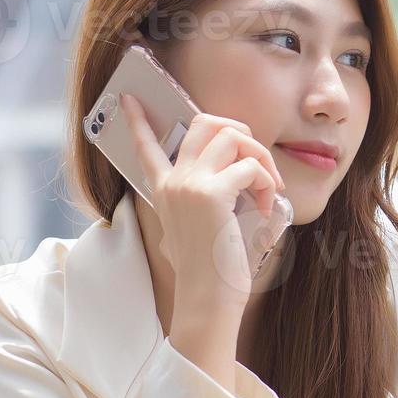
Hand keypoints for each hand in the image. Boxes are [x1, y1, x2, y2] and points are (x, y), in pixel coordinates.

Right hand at [121, 93, 286, 310]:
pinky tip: (268, 208)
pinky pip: (251, 167)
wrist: (208, 299)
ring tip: (269, 188)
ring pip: (232, 136)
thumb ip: (211, 197)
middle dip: (241, 132)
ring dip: (261, 156)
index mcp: (165, 189)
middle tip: (258, 162)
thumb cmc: (213, 269)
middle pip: (204, 122)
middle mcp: (173, 181)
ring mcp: (190, 185)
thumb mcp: (204, 225)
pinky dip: (269, 183)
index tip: (128, 98)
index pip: (145, 146)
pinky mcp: (212, 194)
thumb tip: (243, 173)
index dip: (137, 121)